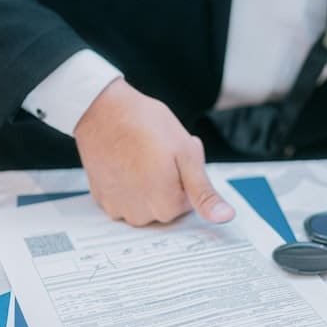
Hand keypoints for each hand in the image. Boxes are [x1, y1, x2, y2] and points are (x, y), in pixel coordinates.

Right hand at [73, 79, 235, 225]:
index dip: (185, 175)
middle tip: (159, 153)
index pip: (188, 202)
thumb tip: (225, 217)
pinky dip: (127, 184)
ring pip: (145, 203)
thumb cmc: (144, 124)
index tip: (175, 157)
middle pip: (166, 205)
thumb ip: (204, 192)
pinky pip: (124, 198)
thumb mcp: (186, 153)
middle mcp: (140, 215)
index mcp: (166, 206)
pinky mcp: (102, 198)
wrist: (101, 110)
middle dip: (168, 182)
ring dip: (147, 184)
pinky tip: (124, 161)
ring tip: (140, 155)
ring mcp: (117, 208)